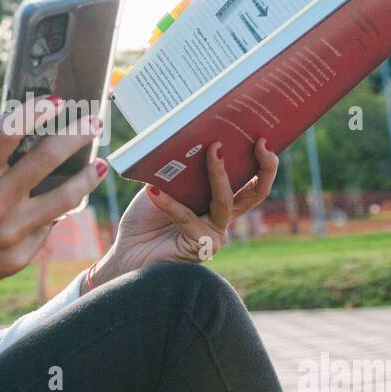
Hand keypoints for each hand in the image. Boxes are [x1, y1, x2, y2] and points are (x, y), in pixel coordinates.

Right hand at [0, 95, 104, 307]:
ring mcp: (10, 233)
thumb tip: (11, 120)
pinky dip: (56, 211)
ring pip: (64, 199)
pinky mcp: (19, 256)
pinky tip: (61, 201)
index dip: (35, 112)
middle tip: (94, 122)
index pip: (8, 133)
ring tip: (99, 164)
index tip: (56, 100)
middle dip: (77, 135)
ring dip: (87, 177)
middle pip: (46, 160)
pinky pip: (47, 227)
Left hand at [88, 138, 278, 286]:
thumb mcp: (163, 184)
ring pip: (225, 202)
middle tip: (260, 143)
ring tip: (212, 150)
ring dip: (218, 174)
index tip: (263, 138)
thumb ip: (180, 169)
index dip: (262, 161)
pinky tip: (153, 191)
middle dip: (264, 167)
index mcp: (217, 200)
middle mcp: (222, 218)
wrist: (127, 252)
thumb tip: (191, 140)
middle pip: (256, 193)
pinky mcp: (201, 247)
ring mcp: (214, 233)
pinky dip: (169, 204)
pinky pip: (188, 219)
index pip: (249, 180)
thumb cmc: (144, 219)